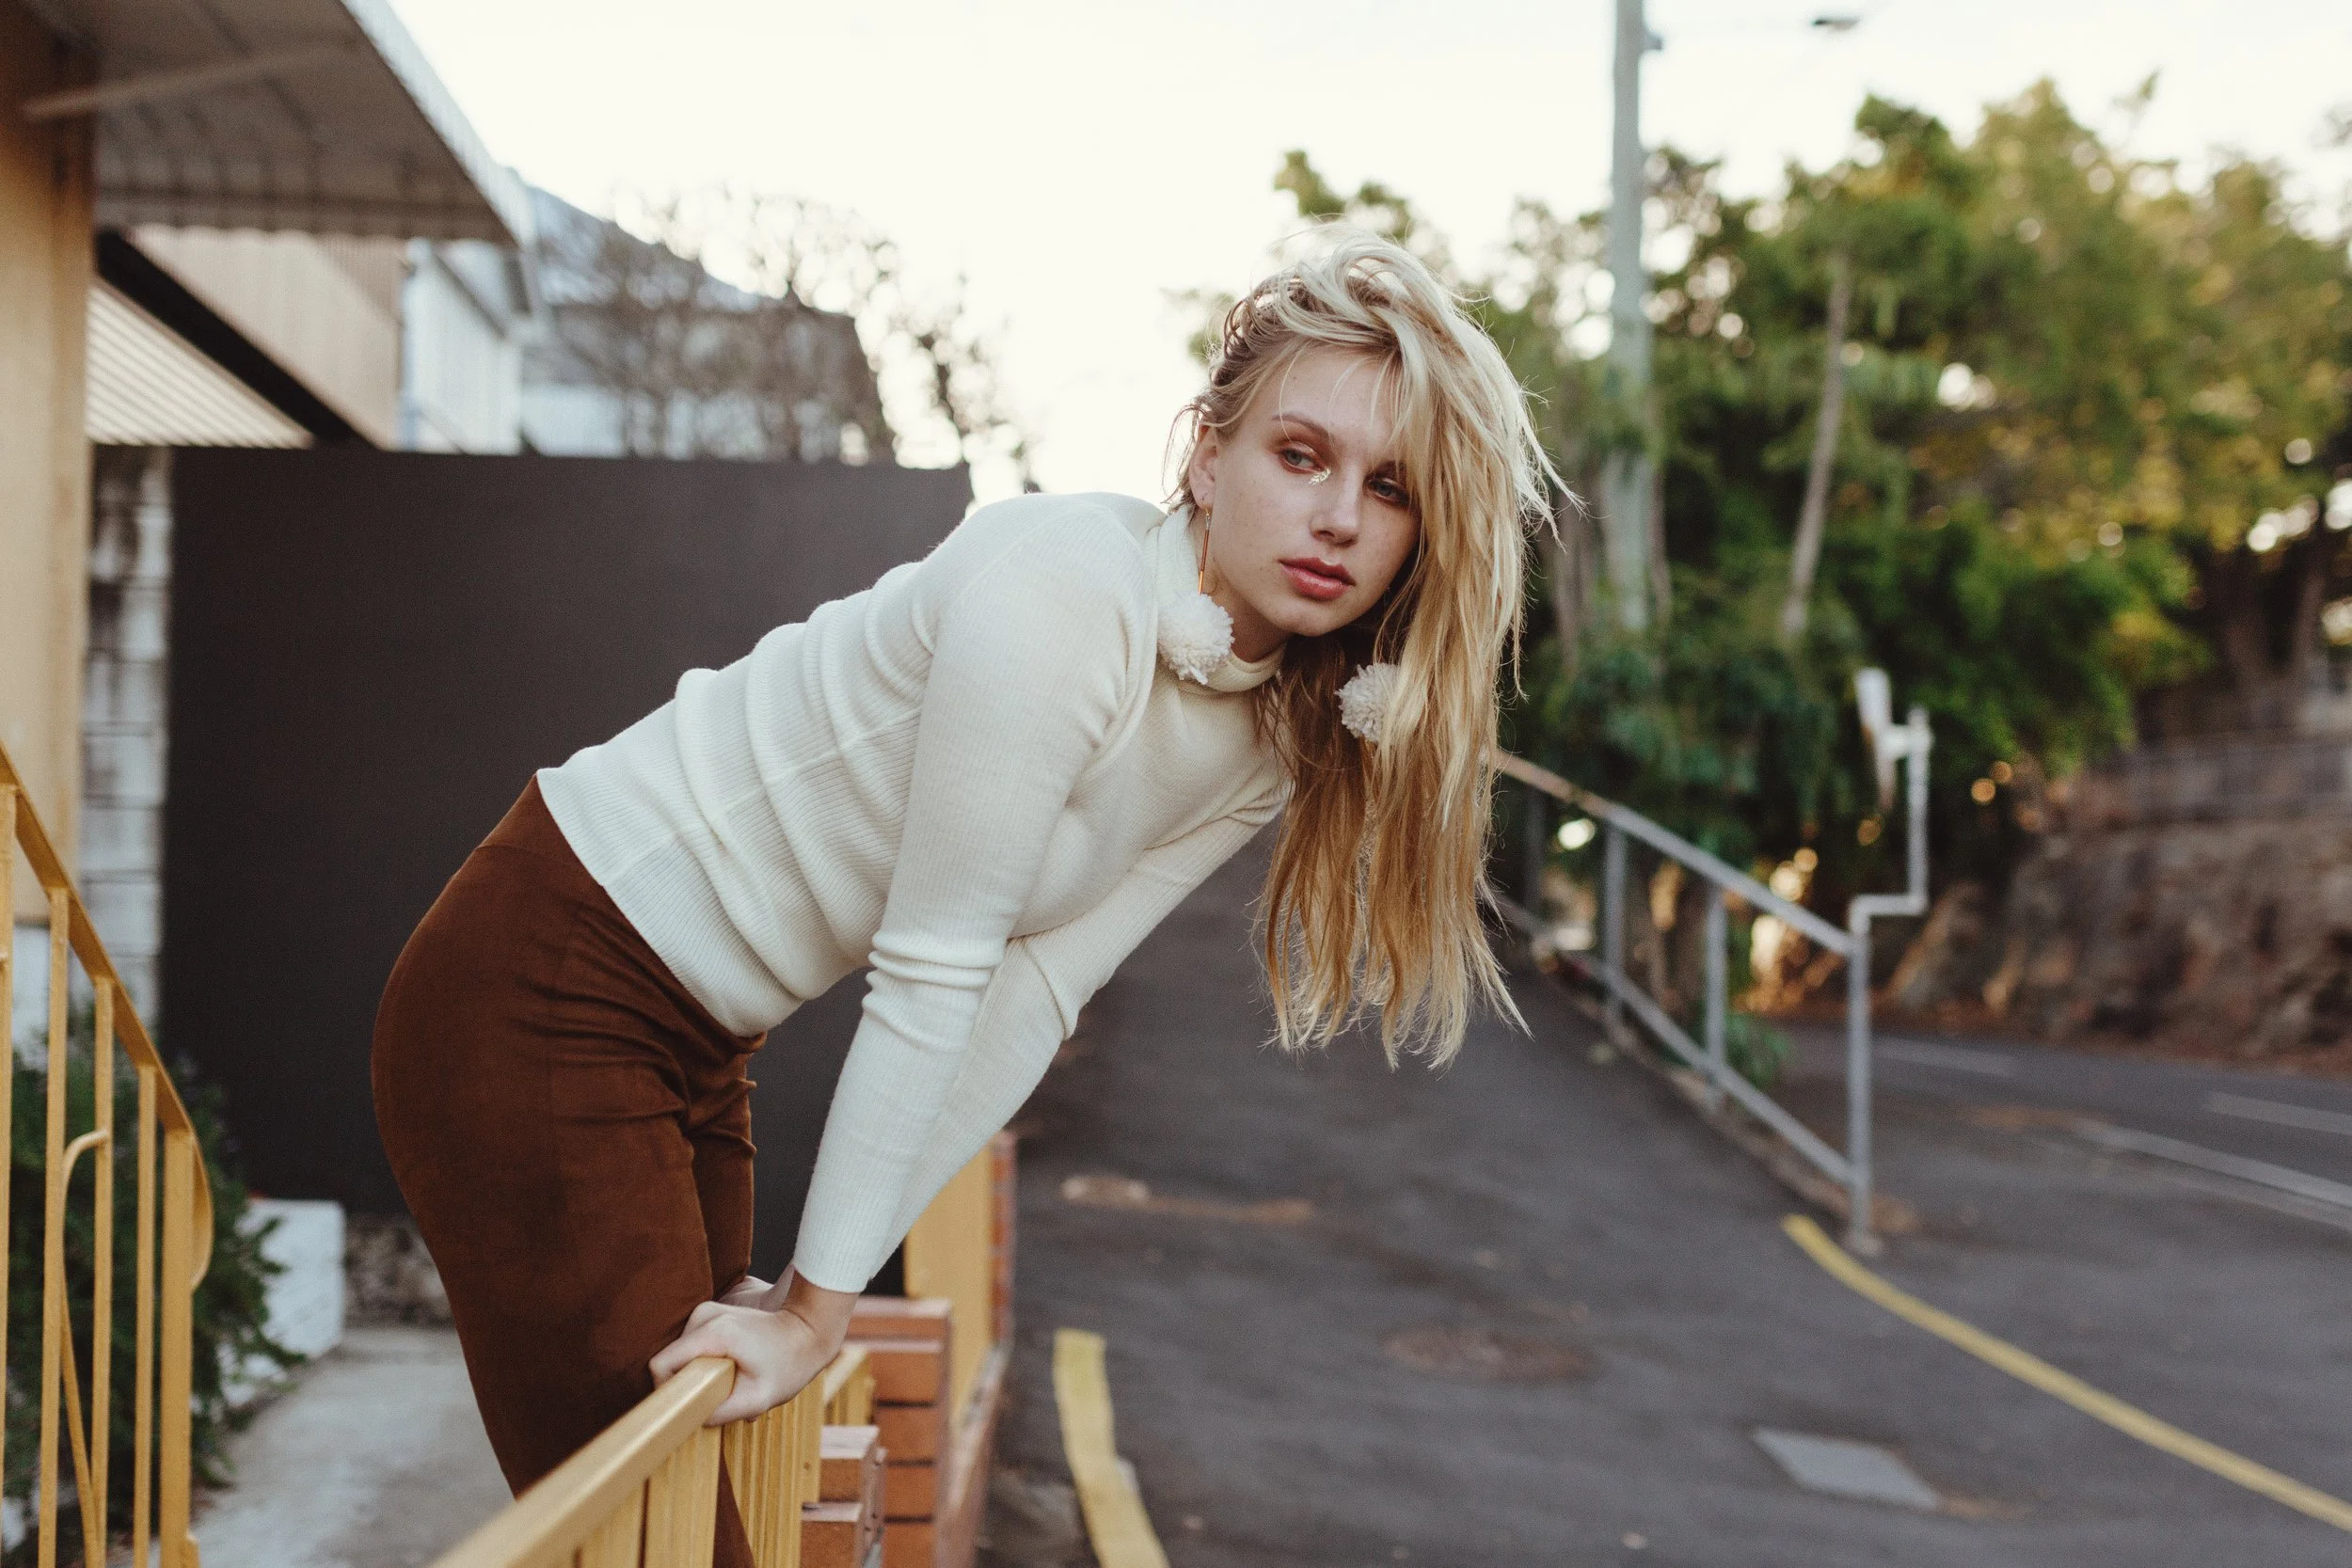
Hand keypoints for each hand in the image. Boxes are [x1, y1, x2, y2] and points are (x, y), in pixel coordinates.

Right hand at [649, 1272, 858, 1426]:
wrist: (810, 1330)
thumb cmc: (789, 1365)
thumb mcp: (758, 1398)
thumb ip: (720, 1412)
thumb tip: (689, 1419)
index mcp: (713, 1334)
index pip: (661, 1364)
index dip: (668, 1390)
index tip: (690, 1405)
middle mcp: (704, 1316)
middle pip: (671, 1360)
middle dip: (690, 1383)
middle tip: (721, 1395)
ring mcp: (707, 1311)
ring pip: (681, 1355)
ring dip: (701, 1373)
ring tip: (731, 1380)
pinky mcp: (712, 1314)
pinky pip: (693, 1346)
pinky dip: (708, 1361)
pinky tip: (733, 1368)